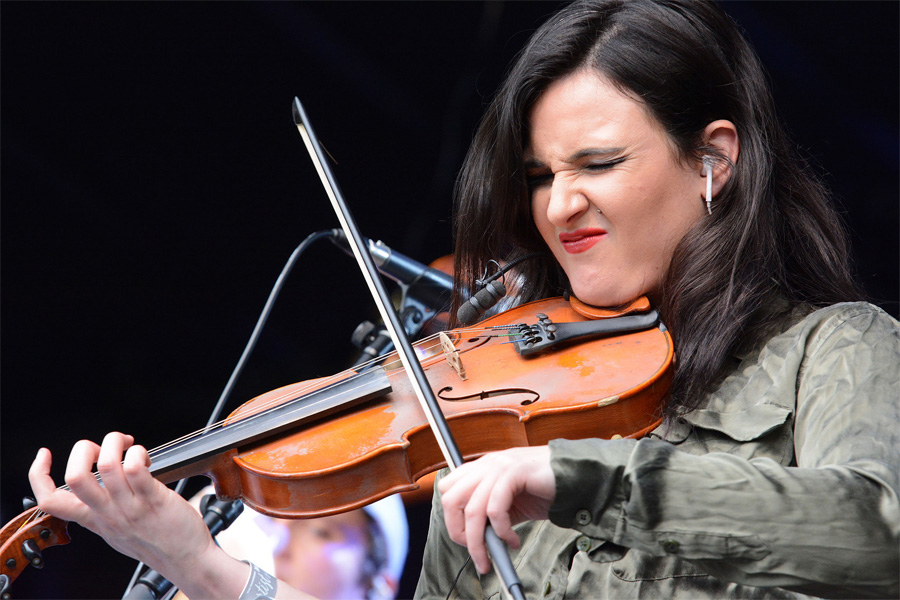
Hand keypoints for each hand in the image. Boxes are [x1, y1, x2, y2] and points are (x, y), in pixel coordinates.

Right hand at [28, 432, 244, 595]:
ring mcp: (129, 506)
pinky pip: (136, 468)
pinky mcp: (153, 499)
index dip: (38, 475)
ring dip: (115, 443)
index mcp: (94, 519)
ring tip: (128, 445)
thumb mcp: (115, 532)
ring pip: (108, 464)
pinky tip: (145, 457)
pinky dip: (138, 453)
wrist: (185, 559)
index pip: (50, 501)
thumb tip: (96, 487)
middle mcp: (107, 513)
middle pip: (74, 477)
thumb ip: (101, 512)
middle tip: (101, 447)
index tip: (44, 455)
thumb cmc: (155, 541)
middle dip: (82, 449)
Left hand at [437, 446, 555, 573]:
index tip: (466, 540)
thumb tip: (476, 539)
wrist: (576, 478)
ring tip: (492, 555)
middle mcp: (487, 464)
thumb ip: (490, 514)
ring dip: (479, 541)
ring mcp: (500, 465)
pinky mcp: (515, 472)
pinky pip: (495, 509)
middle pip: (451, 500)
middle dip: (459, 532)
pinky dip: (501, 531)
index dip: (451, 518)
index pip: (447, 489)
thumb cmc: (544, 490)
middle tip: (476, 551)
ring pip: (472, 509)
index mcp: (482, 467)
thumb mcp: (510, 503)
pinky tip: (513, 540)